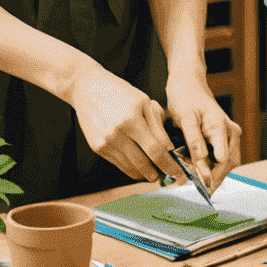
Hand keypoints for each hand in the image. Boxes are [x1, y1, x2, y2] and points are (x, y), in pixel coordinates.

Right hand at [68, 64, 183, 183]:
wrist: (88, 89)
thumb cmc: (120, 92)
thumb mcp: (145, 102)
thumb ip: (158, 126)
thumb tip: (169, 148)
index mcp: (132, 119)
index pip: (155, 149)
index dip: (168, 164)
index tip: (178, 171)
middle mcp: (117, 134)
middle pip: (143, 162)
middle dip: (159, 173)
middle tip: (169, 177)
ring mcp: (105, 142)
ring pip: (130, 167)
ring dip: (145, 174)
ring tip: (155, 175)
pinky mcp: (97, 148)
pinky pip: (118, 164)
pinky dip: (131, 169)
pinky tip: (140, 169)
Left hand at [166, 71, 242, 192]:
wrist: (189, 86)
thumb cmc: (186, 100)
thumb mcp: (186, 119)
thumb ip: (194, 142)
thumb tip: (202, 164)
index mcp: (221, 127)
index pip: (222, 159)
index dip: (210, 174)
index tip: (197, 186)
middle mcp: (231, 132)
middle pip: (227, 165)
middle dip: (212, 179)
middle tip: (193, 190)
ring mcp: (231, 136)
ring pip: (226, 165)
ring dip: (212, 175)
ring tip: (193, 183)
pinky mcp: (225, 140)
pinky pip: (221, 160)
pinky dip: (210, 168)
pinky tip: (196, 173)